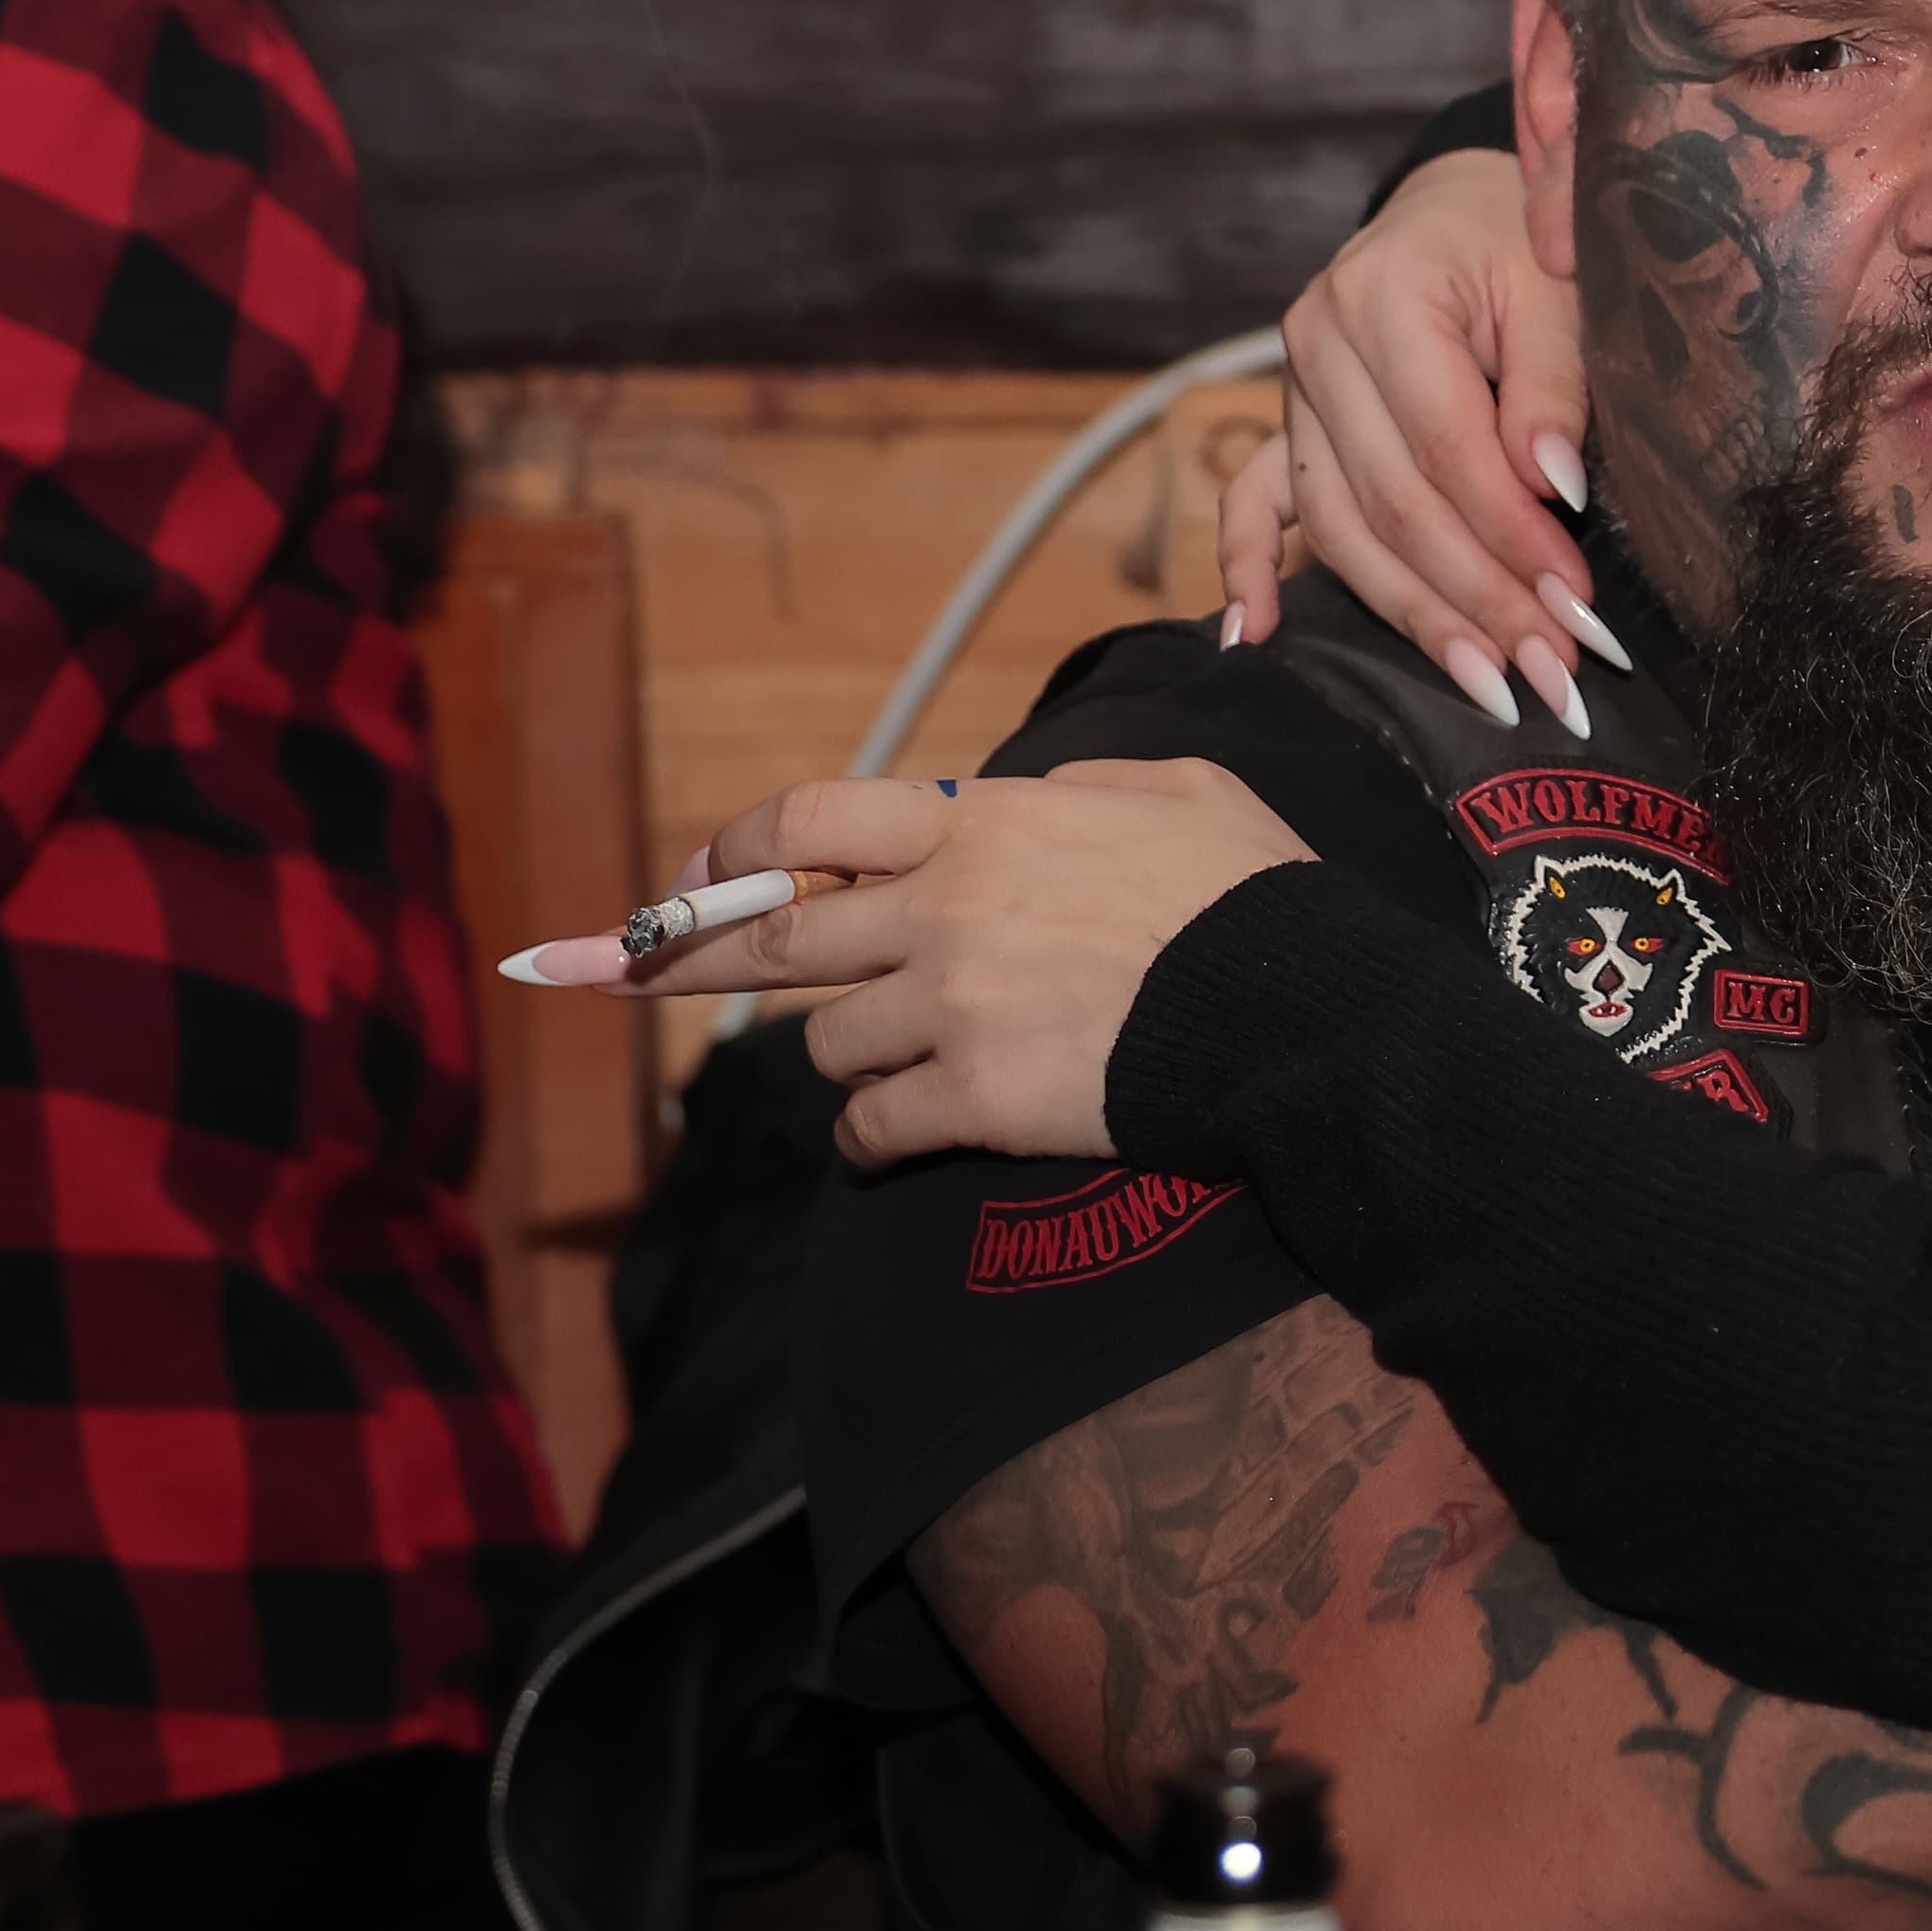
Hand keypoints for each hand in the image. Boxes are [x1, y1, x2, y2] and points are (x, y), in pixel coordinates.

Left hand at [621, 764, 1314, 1167]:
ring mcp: (953, 1010)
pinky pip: (875, 1125)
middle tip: (634, 976)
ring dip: (849, 1053)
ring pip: (831, 1041)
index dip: (741, 847)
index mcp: (984, 828)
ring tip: (890, 1066)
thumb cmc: (1251, 893)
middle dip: (697, 958)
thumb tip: (1031, 798)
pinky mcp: (977, 1099)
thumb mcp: (1179, 789)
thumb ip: (1083, 786)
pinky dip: (870, 1139)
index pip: (815, 821)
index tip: (700, 877)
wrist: (1297, 1009)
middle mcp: (945, 913)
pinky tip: (890, 1144)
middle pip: (781, 940)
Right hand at [1215, 140, 1611, 723]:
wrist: (1460, 206)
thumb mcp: (1558, 285)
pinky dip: (1246, 568)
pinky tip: (1253, 635)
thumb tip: (1551, 486)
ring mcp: (1293, 391)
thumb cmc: (1522, 242)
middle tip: (1550, 669)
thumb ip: (1552, 382)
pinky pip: (1254, 502)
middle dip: (1477, 597)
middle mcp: (1318, 345)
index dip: (1511, 535)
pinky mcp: (1290, 423)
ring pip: (1342, 528)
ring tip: (1485, 684)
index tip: (1576, 605)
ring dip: (1413, 616)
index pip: (1446, 446)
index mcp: (1383, 295)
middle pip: (1393, 502)